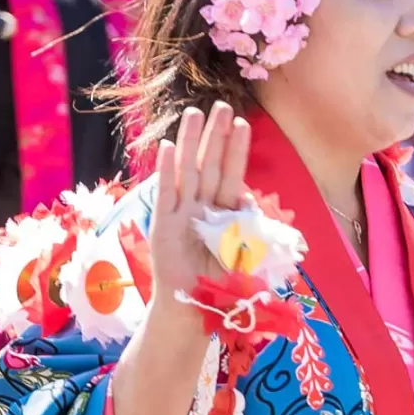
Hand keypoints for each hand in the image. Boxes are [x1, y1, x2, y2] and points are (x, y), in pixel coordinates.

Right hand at [149, 103, 251, 299]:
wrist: (194, 309)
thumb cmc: (222, 285)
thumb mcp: (247, 255)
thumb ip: (251, 229)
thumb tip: (249, 200)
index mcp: (224, 213)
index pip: (232, 175)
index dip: (237, 150)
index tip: (243, 123)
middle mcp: (202, 207)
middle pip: (211, 165)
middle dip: (216, 136)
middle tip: (221, 105)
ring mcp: (181, 213)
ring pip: (188, 171)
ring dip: (190, 143)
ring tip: (193, 113)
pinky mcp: (162, 224)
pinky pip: (165, 193)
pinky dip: (165, 171)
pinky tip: (165, 147)